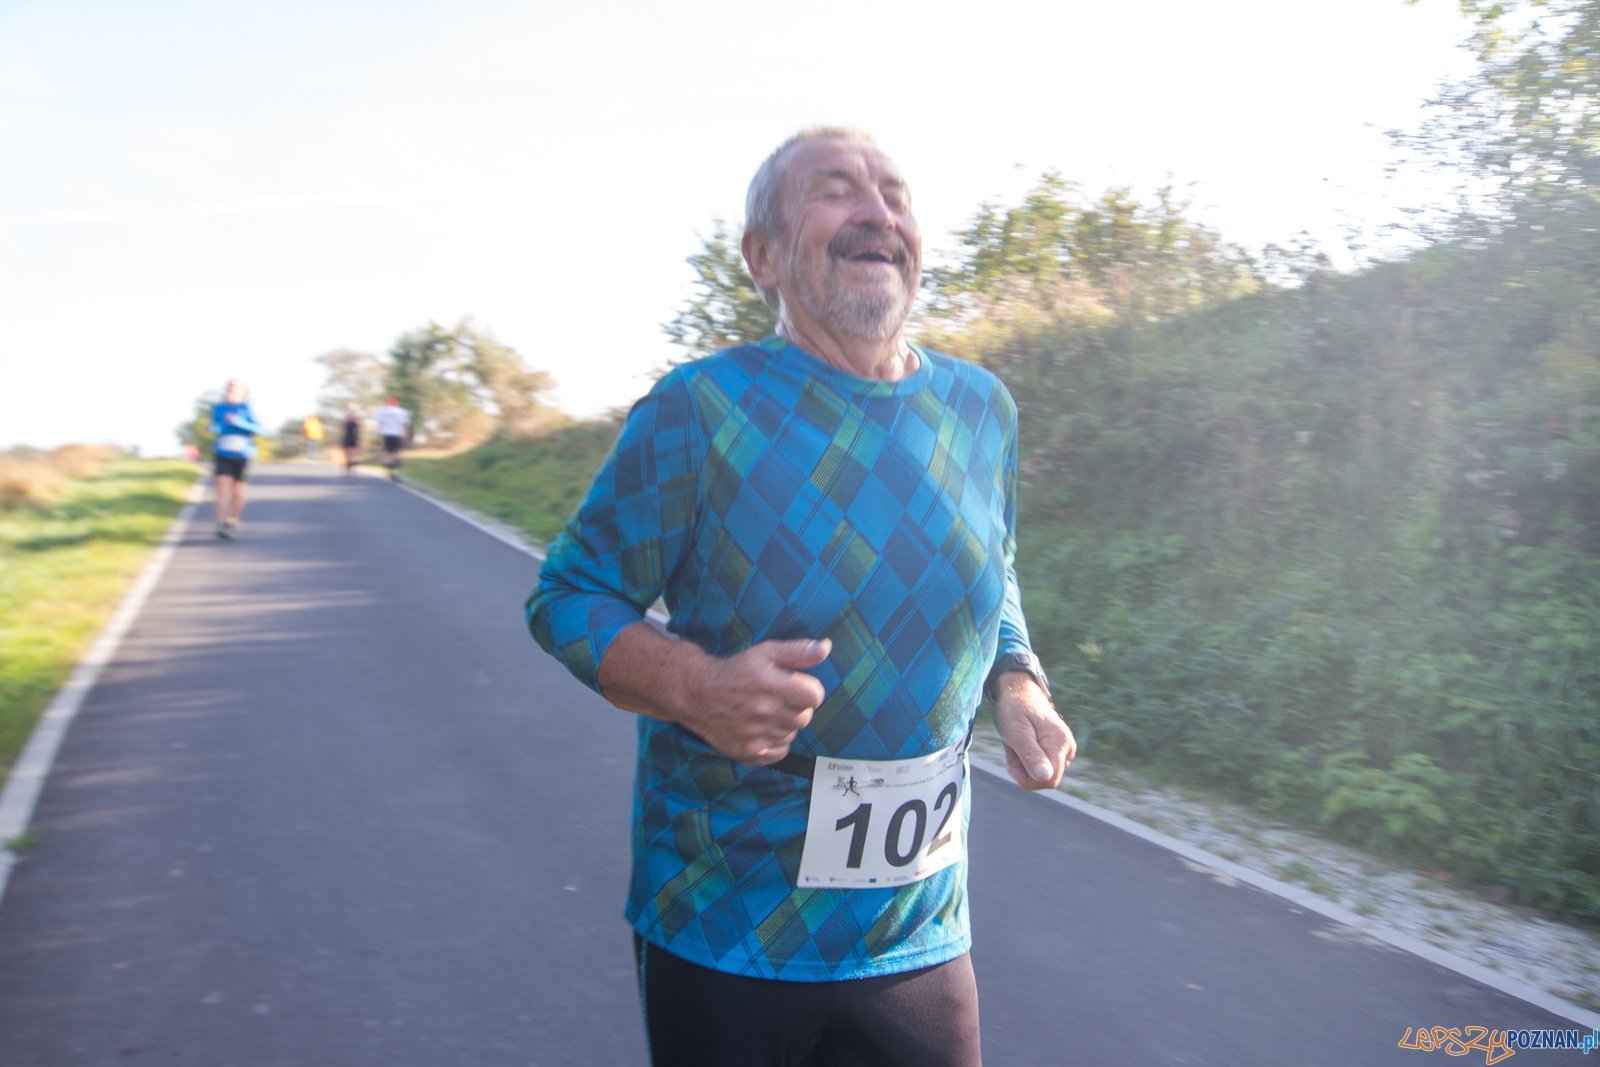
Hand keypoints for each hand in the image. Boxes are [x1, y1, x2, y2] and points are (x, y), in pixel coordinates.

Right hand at [681, 638, 830, 764]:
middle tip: (776, 698)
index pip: (815, 696)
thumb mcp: (766, 652)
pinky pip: (780, 752)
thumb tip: (826, 648)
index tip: (795, 686)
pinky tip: (761, 728)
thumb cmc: (735, 671)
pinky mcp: (748, 752)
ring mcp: (755, 735)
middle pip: (804, 717)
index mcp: (770, 685)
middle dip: (796, 706)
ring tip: (764, 711)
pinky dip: (775, 742)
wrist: (697, 694)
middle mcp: (763, 712)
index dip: (808, 690)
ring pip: (792, 733)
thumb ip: (798, 651)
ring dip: (784, 724)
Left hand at [992, 672, 1074, 789]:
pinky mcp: (1057, 749)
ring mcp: (1064, 748)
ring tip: (1016, 742)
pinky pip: (1041, 765)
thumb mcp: (1016, 732)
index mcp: (1060, 743)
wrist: (1018, 691)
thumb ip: (1031, 755)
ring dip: (1023, 763)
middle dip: (1024, 770)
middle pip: (1046, 779)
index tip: (1011, 767)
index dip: (1028, 780)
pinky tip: (1020, 742)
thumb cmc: (1014, 709)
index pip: (1050, 780)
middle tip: (1012, 748)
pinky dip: (1026, 758)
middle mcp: (1068, 747)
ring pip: (1042, 773)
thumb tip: (1045, 777)